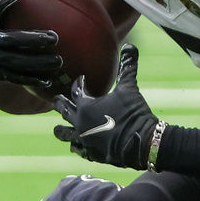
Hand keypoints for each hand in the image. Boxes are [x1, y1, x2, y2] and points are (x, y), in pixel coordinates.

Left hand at [53, 45, 159, 168]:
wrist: (143, 142)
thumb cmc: (134, 113)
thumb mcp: (130, 88)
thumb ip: (128, 67)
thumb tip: (130, 45)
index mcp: (85, 107)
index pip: (76, 91)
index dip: (78, 84)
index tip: (81, 80)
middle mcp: (80, 124)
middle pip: (64, 112)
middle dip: (60, 105)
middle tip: (56, 100)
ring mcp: (85, 141)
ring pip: (66, 135)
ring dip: (62, 131)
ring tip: (58, 129)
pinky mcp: (94, 154)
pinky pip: (81, 150)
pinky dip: (78, 147)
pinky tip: (78, 146)